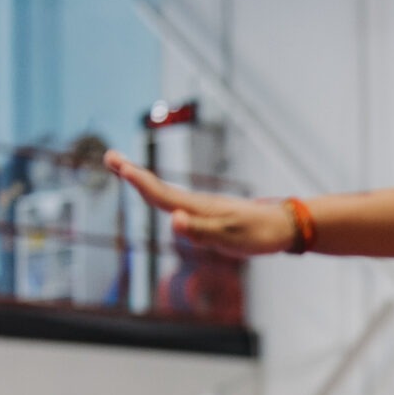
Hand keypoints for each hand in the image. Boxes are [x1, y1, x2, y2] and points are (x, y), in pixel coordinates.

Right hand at [105, 151, 297, 258]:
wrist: (285, 227)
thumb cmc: (259, 235)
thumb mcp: (230, 237)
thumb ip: (201, 231)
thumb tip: (173, 220)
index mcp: (198, 209)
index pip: (162, 195)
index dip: (139, 182)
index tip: (118, 165)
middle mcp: (197, 205)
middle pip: (159, 189)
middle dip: (133, 174)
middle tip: (109, 157)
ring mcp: (203, 208)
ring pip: (167, 194)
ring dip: (144, 182)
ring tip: (125, 171)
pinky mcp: (209, 214)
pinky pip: (177, 202)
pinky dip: (160, 195)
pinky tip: (158, 196)